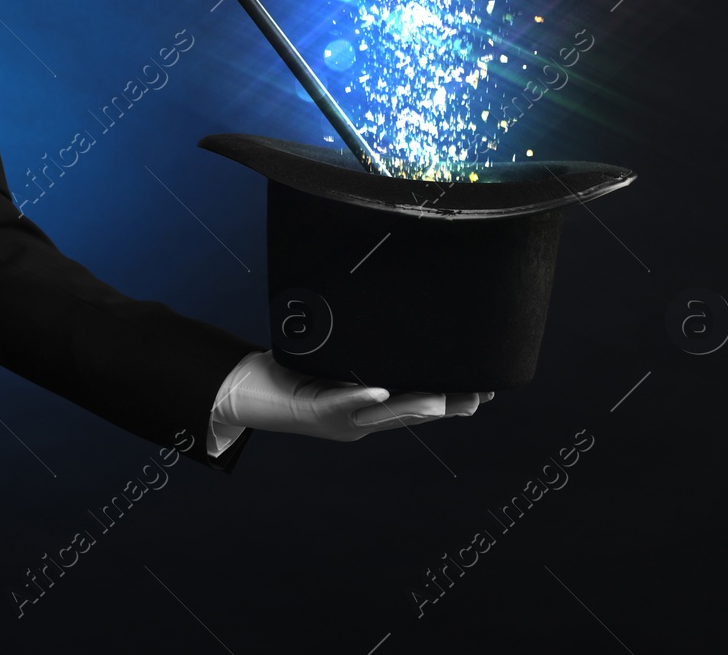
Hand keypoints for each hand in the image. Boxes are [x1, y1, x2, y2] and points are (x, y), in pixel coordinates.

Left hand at [213, 350, 492, 442]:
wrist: (239, 392)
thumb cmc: (286, 370)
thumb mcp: (327, 356)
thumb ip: (357, 343)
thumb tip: (384, 308)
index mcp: (366, 407)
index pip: (416, 404)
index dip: (452, 398)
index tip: (488, 389)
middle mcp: (356, 419)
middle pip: (408, 414)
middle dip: (446, 406)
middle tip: (481, 395)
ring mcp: (335, 419)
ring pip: (381, 415)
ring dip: (413, 407)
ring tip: (446, 398)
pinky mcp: (310, 411)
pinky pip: (337, 404)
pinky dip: (359, 398)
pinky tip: (379, 391)